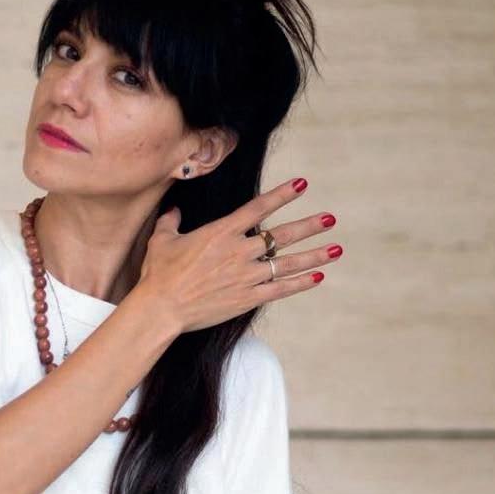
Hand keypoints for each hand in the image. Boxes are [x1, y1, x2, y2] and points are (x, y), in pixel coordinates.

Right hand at [136, 178, 338, 334]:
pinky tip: (317, 277)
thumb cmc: (158, 274)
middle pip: (282, 235)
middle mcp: (239, 251)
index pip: (259, 208)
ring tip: (336, 249)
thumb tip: (173, 211)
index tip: (302, 185)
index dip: (282, 195)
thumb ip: (171, 222)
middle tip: (330, 219)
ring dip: (315, 255)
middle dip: (309, 226)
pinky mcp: (247, 298)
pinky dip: (300, 283)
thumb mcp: (162, 241)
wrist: (162, 308)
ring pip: (288, 263)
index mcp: (221, 232)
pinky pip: (280, 289)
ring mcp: (246, 276)